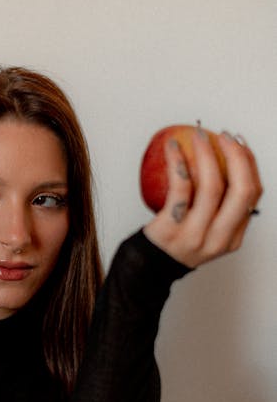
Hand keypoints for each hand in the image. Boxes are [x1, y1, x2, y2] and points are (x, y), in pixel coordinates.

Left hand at [144, 129, 262, 267]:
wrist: (148, 265)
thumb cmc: (177, 240)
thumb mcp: (208, 231)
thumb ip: (221, 207)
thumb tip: (229, 159)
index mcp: (232, 238)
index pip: (252, 195)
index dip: (250, 164)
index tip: (239, 143)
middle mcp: (218, 239)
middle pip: (241, 190)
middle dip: (238, 156)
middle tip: (225, 136)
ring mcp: (195, 236)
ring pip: (211, 187)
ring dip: (207, 154)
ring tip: (199, 135)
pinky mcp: (170, 229)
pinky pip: (179, 188)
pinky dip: (178, 163)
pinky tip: (173, 147)